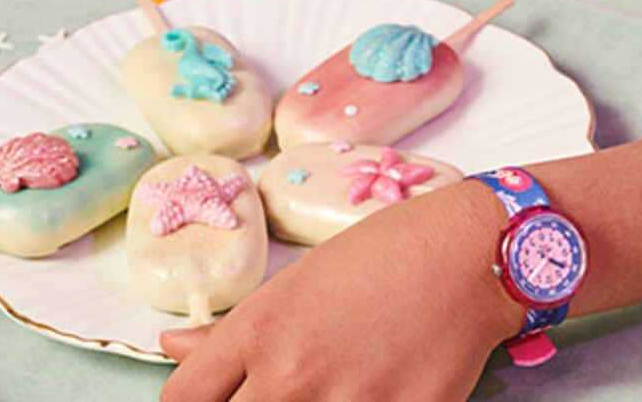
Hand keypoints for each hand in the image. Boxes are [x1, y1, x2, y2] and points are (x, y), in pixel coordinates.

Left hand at [158, 182, 518, 400]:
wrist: (470, 255)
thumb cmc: (383, 255)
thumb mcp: (297, 280)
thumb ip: (231, 329)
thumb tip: (172, 346)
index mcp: (261, 332)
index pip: (185, 398)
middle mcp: (292, 376)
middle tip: (282, 396)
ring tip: (329, 392)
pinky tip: (369, 398)